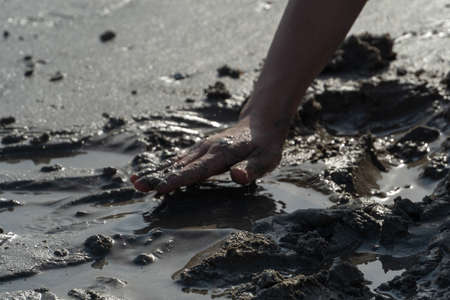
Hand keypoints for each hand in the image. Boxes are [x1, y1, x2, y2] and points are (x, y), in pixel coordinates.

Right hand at [131, 116, 284, 193]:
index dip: (177, 179)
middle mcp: (207, 149)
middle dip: (158, 176)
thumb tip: (237, 177)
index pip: (197, 170)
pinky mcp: (201, 149)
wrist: (261, 123)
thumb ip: (252, 169)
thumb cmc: (265, 145)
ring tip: (136, 181)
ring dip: (157, 171)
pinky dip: (165, 167)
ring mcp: (202, 147)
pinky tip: (155, 173)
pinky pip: (180, 159)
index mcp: (221, 153)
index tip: (159, 187)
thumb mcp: (266, 159)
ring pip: (176, 161)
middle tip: (137, 185)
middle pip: (179, 165)